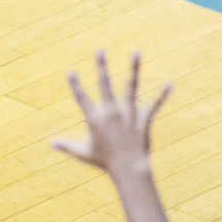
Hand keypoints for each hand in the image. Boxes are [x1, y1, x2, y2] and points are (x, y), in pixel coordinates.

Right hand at [52, 50, 171, 179]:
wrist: (129, 170)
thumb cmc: (105, 162)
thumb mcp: (83, 153)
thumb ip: (67, 146)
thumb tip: (51, 144)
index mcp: (95, 119)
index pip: (82, 98)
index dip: (75, 85)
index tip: (71, 72)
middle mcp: (111, 112)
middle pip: (105, 84)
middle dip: (102, 66)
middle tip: (100, 51)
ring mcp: (128, 114)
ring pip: (131, 87)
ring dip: (134, 69)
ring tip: (136, 53)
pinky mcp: (142, 119)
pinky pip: (154, 105)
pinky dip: (162, 95)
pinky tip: (170, 85)